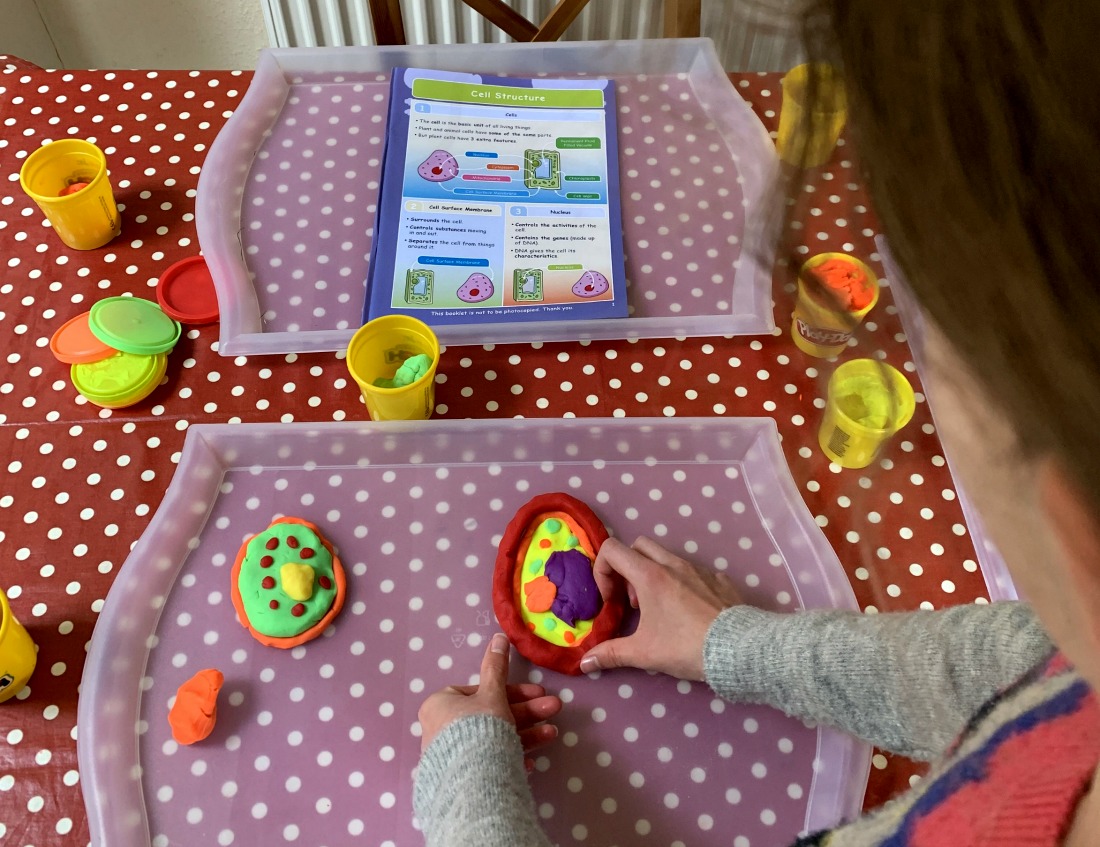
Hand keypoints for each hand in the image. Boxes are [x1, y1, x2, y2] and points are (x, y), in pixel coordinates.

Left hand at [418, 633, 562, 768]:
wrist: (470, 782)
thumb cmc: (479, 728)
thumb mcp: (493, 693)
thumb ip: (497, 667)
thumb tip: (498, 637)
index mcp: (441, 704)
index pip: (479, 691)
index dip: (511, 691)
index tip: (536, 694)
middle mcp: (440, 728)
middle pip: (490, 715)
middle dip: (526, 712)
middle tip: (553, 709)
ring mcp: (449, 755)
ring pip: (493, 738)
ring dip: (525, 734)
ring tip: (552, 734)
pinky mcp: (459, 777)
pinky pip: (488, 761)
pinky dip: (510, 757)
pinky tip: (529, 762)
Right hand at [579, 536, 741, 680]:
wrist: (739, 649)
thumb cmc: (686, 646)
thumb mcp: (644, 652)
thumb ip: (611, 654)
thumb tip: (585, 663)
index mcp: (650, 575)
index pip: (612, 549)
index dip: (603, 570)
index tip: (612, 600)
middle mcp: (673, 564)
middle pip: (639, 546)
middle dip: (628, 568)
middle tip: (634, 601)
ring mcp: (699, 569)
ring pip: (667, 557)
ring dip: (655, 575)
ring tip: (661, 610)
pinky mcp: (720, 579)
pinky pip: (694, 571)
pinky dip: (683, 583)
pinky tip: (690, 612)